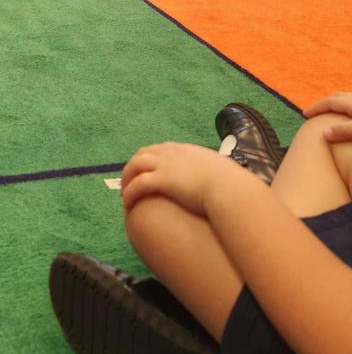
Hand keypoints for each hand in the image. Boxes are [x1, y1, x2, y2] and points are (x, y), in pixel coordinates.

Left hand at [121, 141, 238, 214]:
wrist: (229, 188)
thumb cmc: (229, 183)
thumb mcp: (220, 171)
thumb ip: (213, 172)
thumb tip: (218, 180)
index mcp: (184, 150)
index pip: (159, 149)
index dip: (149, 160)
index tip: (146, 172)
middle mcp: (171, 153)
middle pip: (142, 154)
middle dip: (133, 167)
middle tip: (130, 182)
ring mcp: (164, 165)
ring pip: (135, 166)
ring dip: (127, 178)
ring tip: (124, 193)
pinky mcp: (161, 180)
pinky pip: (137, 184)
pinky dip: (129, 193)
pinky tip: (127, 204)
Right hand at [304, 92, 351, 143]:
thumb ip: (343, 130)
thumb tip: (325, 134)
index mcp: (350, 103)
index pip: (329, 102)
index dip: (316, 108)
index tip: (304, 114)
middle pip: (335, 97)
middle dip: (322, 104)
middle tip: (314, 112)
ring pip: (343, 99)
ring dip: (333, 104)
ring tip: (327, 114)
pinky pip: (349, 103)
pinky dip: (342, 107)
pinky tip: (344, 117)